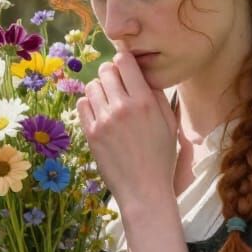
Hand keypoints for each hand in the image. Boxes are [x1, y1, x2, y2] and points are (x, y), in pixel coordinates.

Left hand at [77, 50, 177, 204]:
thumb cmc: (161, 158)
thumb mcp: (169, 124)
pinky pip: (82, 104)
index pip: (125, 61)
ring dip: (99, 89)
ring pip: (91, 86)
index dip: (124, 60)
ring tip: (108, 102)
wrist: (144, 190)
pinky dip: (89, 105)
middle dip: (111, 74)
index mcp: (145, 102)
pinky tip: (99, 114)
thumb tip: (141, 74)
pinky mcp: (91, 134)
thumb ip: (156, 96)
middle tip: (117, 87)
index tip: (126, 69)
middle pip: (106, 70)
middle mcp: (123, 108)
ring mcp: (104, 121)